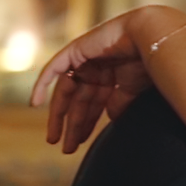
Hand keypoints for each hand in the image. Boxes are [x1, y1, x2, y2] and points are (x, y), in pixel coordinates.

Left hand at [30, 7, 169, 153]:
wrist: (151, 37)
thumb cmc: (147, 60)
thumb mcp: (131, 89)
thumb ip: (119, 102)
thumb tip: (110, 118)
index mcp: (109, 76)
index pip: (92, 104)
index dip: (86, 124)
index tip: (80, 143)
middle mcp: (95, 68)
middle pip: (77, 101)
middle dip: (72, 125)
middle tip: (66, 149)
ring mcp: (84, 59)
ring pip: (65, 91)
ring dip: (58, 115)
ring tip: (54, 138)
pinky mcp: (75, 50)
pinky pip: (54, 69)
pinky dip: (43, 84)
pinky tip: (35, 104)